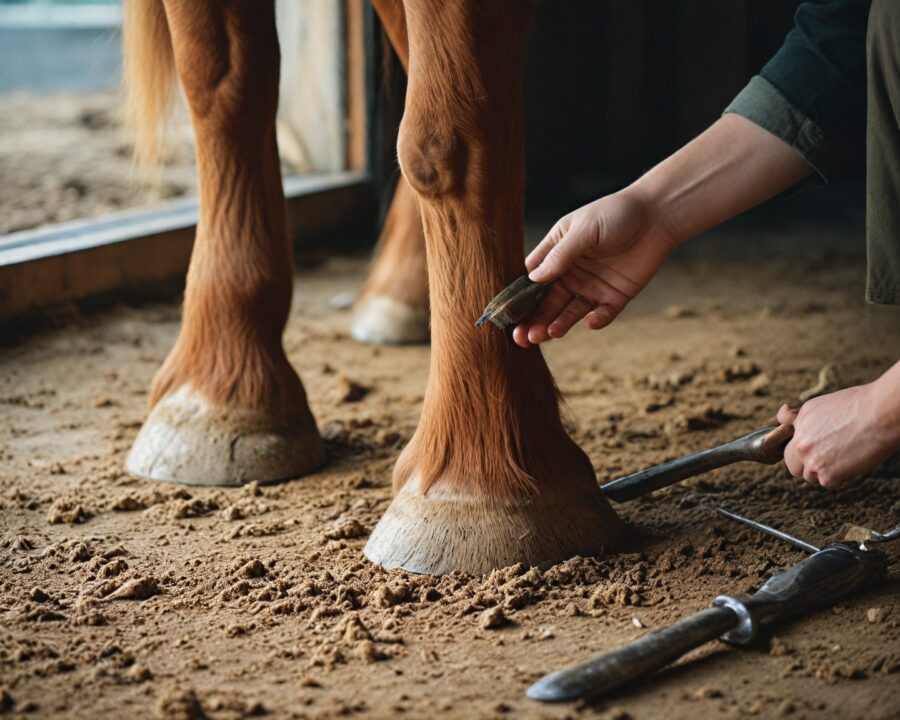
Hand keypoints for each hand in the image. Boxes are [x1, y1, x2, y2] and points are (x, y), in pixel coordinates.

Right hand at [512, 189, 676, 347]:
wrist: (657, 216)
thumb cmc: (616, 213)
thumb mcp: (584, 229)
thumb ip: (560, 255)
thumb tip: (533, 279)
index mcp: (557, 253)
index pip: (532, 279)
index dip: (520, 298)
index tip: (509, 315)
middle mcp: (571, 273)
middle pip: (547, 302)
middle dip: (534, 320)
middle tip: (522, 338)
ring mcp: (592, 286)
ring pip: (569, 312)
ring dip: (558, 324)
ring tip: (548, 335)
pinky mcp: (614, 297)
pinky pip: (602, 315)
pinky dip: (595, 321)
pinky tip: (590, 321)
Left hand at [777, 378, 899, 488]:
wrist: (880, 414)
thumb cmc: (856, 405)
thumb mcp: (818, 405)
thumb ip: (798, 417)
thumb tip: (782, 417)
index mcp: (797, 427)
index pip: (788, 448)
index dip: (800, 451)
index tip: (813, 451)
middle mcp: (800, 445)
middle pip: (793, 467)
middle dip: (806, 465)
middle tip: (827, 459)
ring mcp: (812, 461)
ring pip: (812, 476)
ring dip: (825, 471)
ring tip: (845, 455)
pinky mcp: (828, 475)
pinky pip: (829, 483)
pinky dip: (840, 477)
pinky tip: (852, 461)